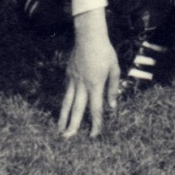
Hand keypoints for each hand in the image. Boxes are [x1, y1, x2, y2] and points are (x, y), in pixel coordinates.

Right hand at [58, 21, 120, 138]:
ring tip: (59, 129)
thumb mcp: (115, 69)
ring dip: (63, 117)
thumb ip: (113, 88)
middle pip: (77, 109)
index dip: (95, 123)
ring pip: (67, 102)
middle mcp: (82, 85)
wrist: (89, 36)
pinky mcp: (68, 75)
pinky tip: (63, 107)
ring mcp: (73, 80)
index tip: (93, 135)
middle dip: (73, 125)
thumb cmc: (105, 51)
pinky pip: (66, 90)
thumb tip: (112, 105)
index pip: (96, 109)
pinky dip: (65, 101)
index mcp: (96, 85)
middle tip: (68, 138)